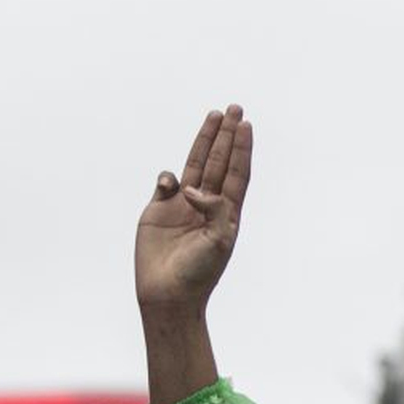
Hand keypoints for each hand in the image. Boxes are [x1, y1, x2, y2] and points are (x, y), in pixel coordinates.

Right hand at [135, 105, 252, 316]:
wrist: (167, 294)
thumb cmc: (198, 274)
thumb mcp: (218, 242)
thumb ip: (216, 210)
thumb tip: (194, 188)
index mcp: (226, 214)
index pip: (236, 173)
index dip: (241, 149)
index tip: (245, 125)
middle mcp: (206, 206)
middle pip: (218, 162)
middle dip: (226, 136)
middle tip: (234, 108)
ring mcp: (182, 207)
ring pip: (195, 165)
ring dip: (204, 141)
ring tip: (213, 116)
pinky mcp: (158, 211)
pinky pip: (165, 183)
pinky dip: (169, 177)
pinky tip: (172, 183)